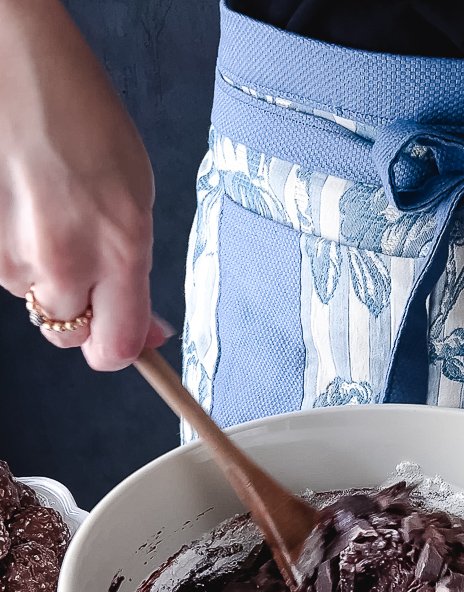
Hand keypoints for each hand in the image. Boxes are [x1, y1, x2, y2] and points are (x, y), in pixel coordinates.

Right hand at [0, 0, 171, 368]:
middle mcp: (64, 263)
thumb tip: (148, 331)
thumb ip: (138, 272)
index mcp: (120, 250)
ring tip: (52, 215)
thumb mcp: (136, 198)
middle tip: (88, 264)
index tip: (131, 340)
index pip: (117, 349)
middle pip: (71, 335)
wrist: (15, 68)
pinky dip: (20, 252)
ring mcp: (14, 257)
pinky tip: (26, 207)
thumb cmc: (80, 119)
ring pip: (37, 301)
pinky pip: (9, 273)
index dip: (123, 349)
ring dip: (48, 276)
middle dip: (83, 311)